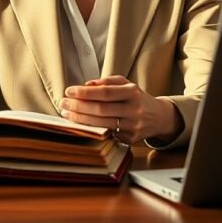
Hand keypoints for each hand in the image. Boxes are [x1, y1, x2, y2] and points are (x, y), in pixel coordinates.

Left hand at [58, 75, 181, 144]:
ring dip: (80, 119)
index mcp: (132, 92)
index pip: (104, 92)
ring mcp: (133, 127)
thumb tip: (86, 85)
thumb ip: (106, 82)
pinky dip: (91, 129)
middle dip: (78, 106)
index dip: (84, 93)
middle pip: (100, 109)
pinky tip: (80, 124)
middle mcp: (134, 110)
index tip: (69, 91)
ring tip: (67, 113)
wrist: (158, 117)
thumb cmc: (136, 98)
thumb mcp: (126, 84)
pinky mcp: (130, 140)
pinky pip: (106, 134)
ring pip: (101, 124)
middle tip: (63, 103)